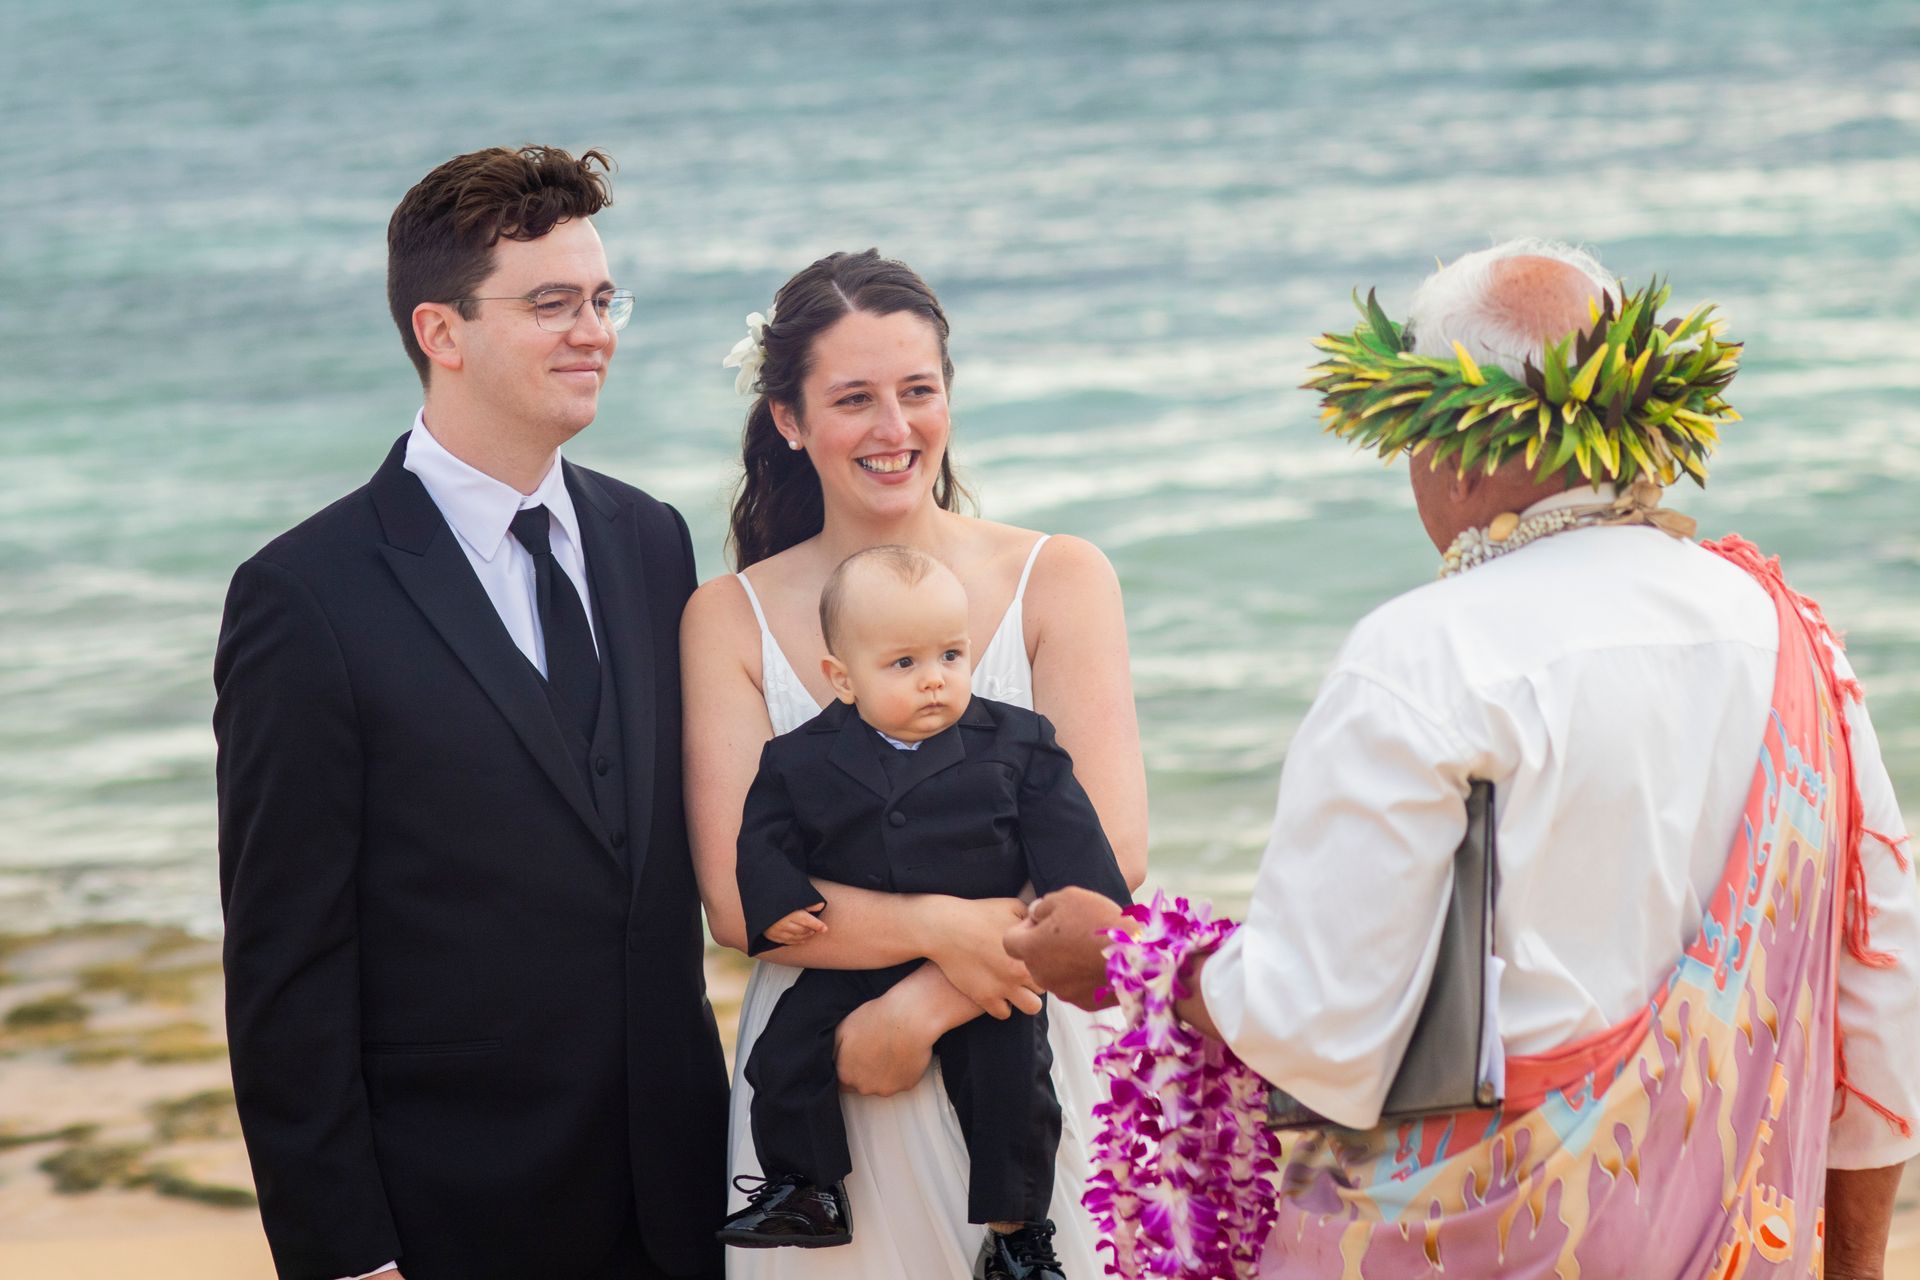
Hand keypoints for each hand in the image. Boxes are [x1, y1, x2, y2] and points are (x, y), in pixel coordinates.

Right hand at [763, 903, 827, 946]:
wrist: (756, 901)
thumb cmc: (775, 897)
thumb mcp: (792, 897)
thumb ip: (807, 903)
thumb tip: (821, 905)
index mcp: (789, 913)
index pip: (807, 921)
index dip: (817, 925)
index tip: (825, 928)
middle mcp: (782, 923)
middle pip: (802, 930)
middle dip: (812, 930)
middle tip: (818, 929)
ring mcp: (776, 931)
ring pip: (795, 937)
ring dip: (805, 936)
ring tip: (811, 933)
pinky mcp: (771, 936)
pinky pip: (787, 942)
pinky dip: (796, 941)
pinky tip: (802, 940)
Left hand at [834, 981, 937, 1095]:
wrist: (908, 1017)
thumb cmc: (875, 1019)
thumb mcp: (842, 1029)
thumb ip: (833, 1051)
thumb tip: (831, 1062)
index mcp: (846, 1074)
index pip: (842, 1081)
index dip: (849, 1067)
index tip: (857, 1055)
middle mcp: (865, 1087)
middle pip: (862, 1084)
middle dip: (866, 1070)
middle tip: (874, 1048)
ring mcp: (888, 1088)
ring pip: (882, 1084)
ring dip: (884, 1071)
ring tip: (890, 1048)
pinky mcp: (907, 1085)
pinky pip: (901, 1080)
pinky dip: (901, 1070)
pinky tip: (903, 1052)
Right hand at [921, 897, 1042, 1018]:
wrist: (943, 928)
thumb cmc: (975, 915)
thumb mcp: (1009, 905)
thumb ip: (1032, 916)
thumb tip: (1044, 921)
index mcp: (1029, 950)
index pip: (1052, 965)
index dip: (1045, 962)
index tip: (1035, 958)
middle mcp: (1019, 972)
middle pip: (1044, 986)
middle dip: (1037, 980)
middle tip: (1024, 972)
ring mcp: (1003, 987)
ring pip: (1032, 1007)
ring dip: (1026, 998)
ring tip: (1017, 988)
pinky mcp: (984, 998)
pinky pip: (1004, 1013)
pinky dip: (1003, 1006)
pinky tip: (997, 993)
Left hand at [1003, 887, 1125, 1010]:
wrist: (1135, 954)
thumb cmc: (1099, 922)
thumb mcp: (1067, 897)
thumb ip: (1043, 905)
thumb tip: (1035, 913)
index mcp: (1031, 948)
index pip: (1009, 941)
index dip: (1023, 928)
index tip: (1042, 921)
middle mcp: (1041, 974)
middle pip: (1033, 958)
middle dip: (1045, 945)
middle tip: (1071, 930)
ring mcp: (1062, 991)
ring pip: (1054, 974)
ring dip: (1064, 961)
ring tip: (1089, 945)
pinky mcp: (1083, 1003)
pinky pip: (1075, 987)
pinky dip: (1082, 977)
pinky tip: (1099, 961)